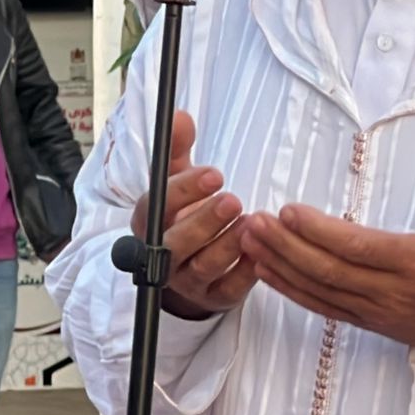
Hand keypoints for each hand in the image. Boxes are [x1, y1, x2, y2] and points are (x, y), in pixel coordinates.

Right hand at [129, 110, 256, 319]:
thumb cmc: (183, 213)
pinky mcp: (214, 297)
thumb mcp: (178, 179)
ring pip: (203, 267)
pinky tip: (265, 253)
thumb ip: (178, 148)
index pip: (156, 206)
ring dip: (228, 246)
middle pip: (176, 242)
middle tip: (232, 199)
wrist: (185, 266)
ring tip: (251, 223)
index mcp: (149, 221)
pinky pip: (229, 290)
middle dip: (204, 221)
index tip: (214, 174)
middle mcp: (163, 253)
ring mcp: (188, 279)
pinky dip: (246, 273)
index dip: (183, 191)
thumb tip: (179, 117)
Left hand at [242, 138, 414, 357]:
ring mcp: (379, 311)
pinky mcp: (373, 323)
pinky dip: (293, 291)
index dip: (319, 231)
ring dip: (280, 267)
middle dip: (286, 246)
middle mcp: (392, 291)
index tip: (289, 210)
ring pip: (320, 291)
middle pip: (328, 270)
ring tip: (248, 242)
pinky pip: (325, 308)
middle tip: (253, 221)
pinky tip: (268, 273)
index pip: (357, 246)